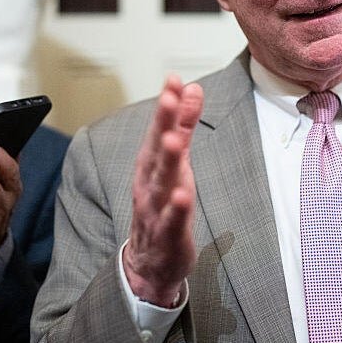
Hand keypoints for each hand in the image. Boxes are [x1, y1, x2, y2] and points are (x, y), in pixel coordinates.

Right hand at [123, 75, 203, 306]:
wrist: (150, 263)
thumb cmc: (163, 206)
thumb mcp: (177, 162)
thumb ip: (184, 125)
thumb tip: (191, 88)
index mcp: (153, 164)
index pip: (160, 129)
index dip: (167, 106)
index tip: (173, 80)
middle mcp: (150, 183)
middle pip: (156, 150)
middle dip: (162, 124)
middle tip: (169, 97)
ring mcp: (156, 209)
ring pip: (161, 183)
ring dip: (167, 161)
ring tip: (174, 140)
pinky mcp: (168, 235)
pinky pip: (171, 220)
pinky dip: (176, 208)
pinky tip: (183, 194)